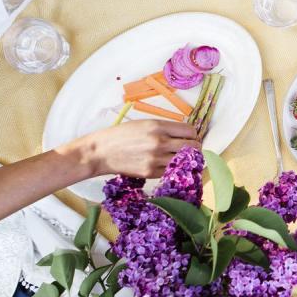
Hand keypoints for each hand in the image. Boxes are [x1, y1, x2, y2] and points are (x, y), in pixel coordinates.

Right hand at [59, 120, 200, 178]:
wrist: (101, 152)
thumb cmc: (121, 135)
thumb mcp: (144, 124)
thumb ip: (165, 128)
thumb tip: (186, 134)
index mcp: (158, 126)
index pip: (190, 130)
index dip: (193, 134)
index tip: (190, 137)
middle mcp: (159, 142)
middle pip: (192, 146)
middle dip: (195, 147)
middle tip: (190, 149)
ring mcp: (155, 159)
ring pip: (185, 161)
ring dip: (187, 160)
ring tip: (181, 158)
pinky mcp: (150, 172)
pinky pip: (172, 171)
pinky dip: (174, 168)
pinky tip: (169, 165)